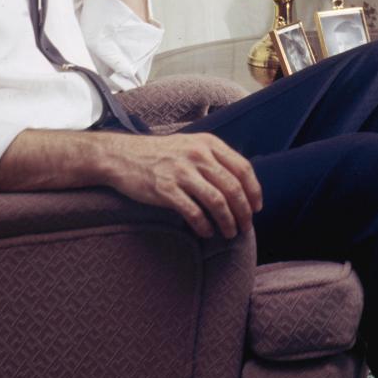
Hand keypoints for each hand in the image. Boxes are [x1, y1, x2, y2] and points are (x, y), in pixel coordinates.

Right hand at [98, 132, 262, 238]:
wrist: (121, 156)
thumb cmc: (160, 154)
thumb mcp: (191, 145)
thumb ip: (215, 158)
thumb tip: (240, 183)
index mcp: (208, 144)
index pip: (243, 168)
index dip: (254, 191)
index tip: (256, 208)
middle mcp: (198, 156)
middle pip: (233, 188)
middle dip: (244, 212)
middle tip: (246, 227)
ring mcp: (181, 172)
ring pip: (217, 201)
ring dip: (228, 221)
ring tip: (230, 233)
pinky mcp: (165, 189)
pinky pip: (193, 212)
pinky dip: (204, 225)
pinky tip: (207, 232)